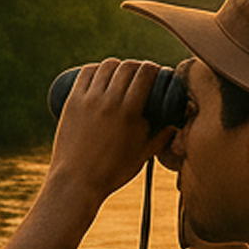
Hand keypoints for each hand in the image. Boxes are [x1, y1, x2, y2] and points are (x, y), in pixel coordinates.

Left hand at [44, 59, 176, 210]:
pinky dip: (96, 69)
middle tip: (139, 75)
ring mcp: (89, 99)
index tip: (155, 73)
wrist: (77, 181)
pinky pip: (86, 73)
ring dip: (118, 66)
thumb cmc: (113, 172)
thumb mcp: (143, 155)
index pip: (145, 73)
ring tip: (121, 75)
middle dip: (137, 66)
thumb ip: (162, 137)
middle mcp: (109, 101)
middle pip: (127, 66)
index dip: (153, 68)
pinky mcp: (72, 101)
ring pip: (106, 66)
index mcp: (130, 112)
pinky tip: (101, 74)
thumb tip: (176, 124)